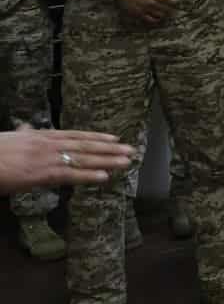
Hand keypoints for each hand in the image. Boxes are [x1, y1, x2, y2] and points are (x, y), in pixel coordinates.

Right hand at [0, 125, 133, 191]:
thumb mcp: (9, 138)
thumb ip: (22, 133)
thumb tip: (25, 126)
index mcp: (40, 136)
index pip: (75, 135)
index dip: (96, 136)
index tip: (114, 137)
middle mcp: (48, 144)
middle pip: (85, 145)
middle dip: (109, 148)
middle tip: (131, 150)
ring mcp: (47, 158)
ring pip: (83, 158)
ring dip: (107, 160)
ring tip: (126, 162)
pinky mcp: (42, 173)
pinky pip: (70, 174)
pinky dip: (89, 175)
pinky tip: (105, 177)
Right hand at [116, 0, 179, 26]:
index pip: (173, 1)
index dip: (175, 2)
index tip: (174, 2)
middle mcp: (152, 2)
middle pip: (168, 10)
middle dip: (172, 10)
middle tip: (172, 10)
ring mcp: (146, 9)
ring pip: (161, 16)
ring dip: (164, 15)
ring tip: (165, 13)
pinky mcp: (140, 14)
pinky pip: (151, 20)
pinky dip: (156, 20)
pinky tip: (157, 17)